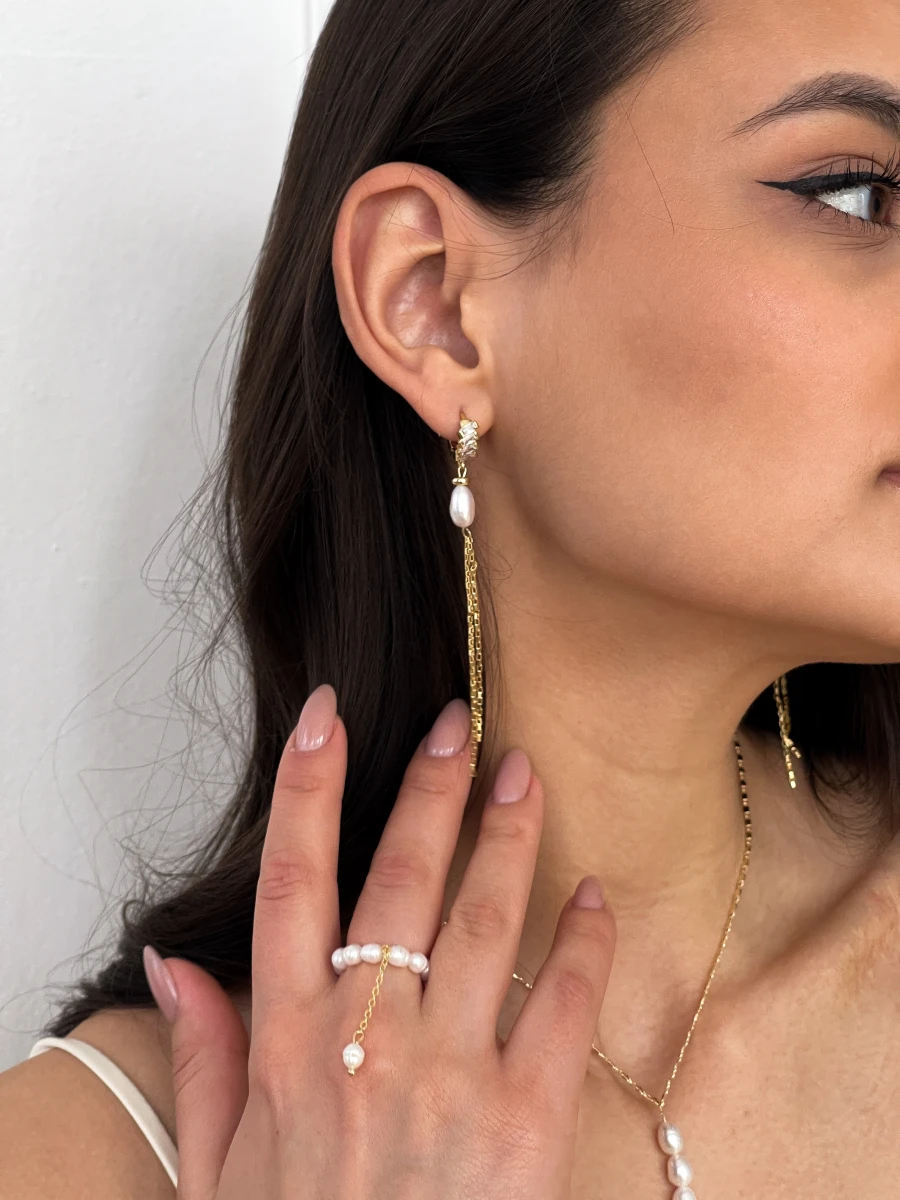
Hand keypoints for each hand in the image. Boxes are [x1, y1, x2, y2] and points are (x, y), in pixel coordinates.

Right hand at [160, 684, 615, 1198]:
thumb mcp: (219, 1170)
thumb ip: (201, 1058)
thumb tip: (172, 964)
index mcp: (290, 1047)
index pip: (292, 883)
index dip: (308, 789)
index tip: (327, 719)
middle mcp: (369, 1045)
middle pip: (400, 880)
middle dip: (430, 787)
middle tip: (459, 722)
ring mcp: (452, 1080)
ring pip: (483, 923)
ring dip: (507, 836)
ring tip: (523, 773)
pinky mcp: (526, 1126)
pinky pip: (564, 1009)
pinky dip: (584, 943)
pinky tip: (593, 896)